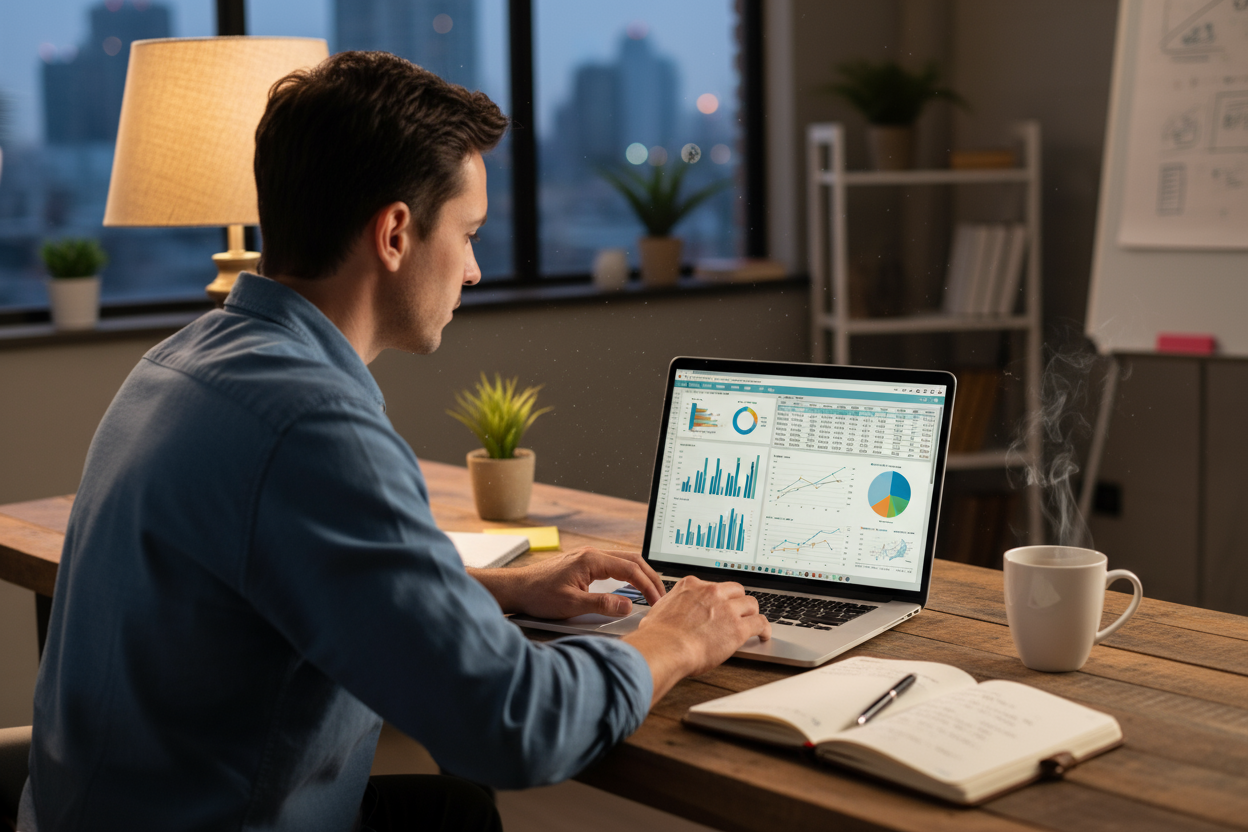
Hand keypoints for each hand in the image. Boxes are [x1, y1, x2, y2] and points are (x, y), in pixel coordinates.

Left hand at [469, 547, 663, 618]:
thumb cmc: (538, 595)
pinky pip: (613, 565)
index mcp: (592, 560)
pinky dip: (627, 574)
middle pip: (632, 561)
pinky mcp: (583, 564)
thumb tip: (627, 605)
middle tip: (662, 596)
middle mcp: (592, 554)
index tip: (657, 602)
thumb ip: (602, 605)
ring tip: (651, 591)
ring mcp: (587, 557)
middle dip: (650, 578)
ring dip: (640, 575)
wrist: (516, 589)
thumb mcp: (571, 605)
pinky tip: (630, 585)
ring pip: (623, 561)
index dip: (647, 586)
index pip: (630, 570)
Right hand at [623, 577, 769, 704]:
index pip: (712, 586)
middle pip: (735, 590)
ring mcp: (726, 609)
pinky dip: (764, 628)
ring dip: (752, 613)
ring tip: (753, 621)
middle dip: (738, 600)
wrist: (665, 648)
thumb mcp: (658, 610)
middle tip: (739, 611)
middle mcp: (711, 592)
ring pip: (751, 603)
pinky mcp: (738, 627)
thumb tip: (665, 613)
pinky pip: (760, 622)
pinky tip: (764, 634)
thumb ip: (669, 607)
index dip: (718, 597)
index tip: (720, 603)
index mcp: (691, 586)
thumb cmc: (657, 636)